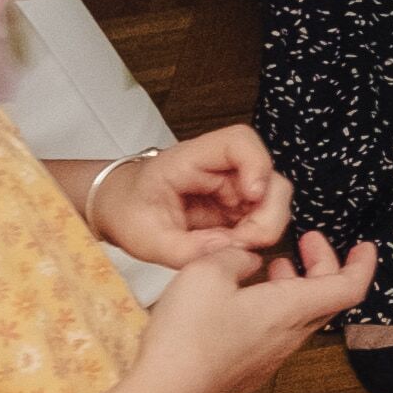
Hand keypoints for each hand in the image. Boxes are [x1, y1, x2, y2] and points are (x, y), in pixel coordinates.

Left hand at [86, 124, 295, 265]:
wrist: (119, 211)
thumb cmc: (127, 213)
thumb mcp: (145, 239)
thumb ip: (184, 250)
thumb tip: (230, 250)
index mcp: (190, 160)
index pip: (239, 142)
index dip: (257, 164)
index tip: (251, 195)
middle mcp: (219, 168)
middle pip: (268, 177)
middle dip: (267, 214)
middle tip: (244, 242)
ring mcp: (232, 187)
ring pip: (273, 200)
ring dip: (263, 229)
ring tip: (232, 249)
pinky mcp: (238, 207)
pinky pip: (262, 219)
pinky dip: (255, 238)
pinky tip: (231, 248)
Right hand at [126, 231, 381, 392]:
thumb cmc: (187, 333)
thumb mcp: (207, 271)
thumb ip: (236, 257)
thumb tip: (249, 261)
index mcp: (291, 309)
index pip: (349, 287)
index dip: (362, 265)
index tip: (365, 246)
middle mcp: (289, 337)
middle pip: (326, 299)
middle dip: (323, 265)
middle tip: (308, 241)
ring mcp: (269, 358)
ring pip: (300, 316)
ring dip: (296, 286)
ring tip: (274, 265)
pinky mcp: (248, 371)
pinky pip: (276, 334)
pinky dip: (275, 307)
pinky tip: (243, 299)